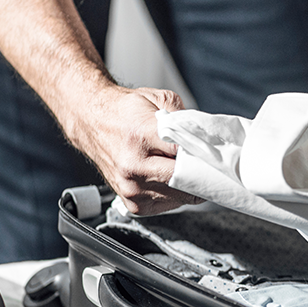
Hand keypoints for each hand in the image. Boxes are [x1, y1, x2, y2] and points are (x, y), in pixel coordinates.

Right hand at [59, 85, 202, 214]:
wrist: (92, 122)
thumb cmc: (124, 112)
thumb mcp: (160, 100)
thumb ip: (186, 119)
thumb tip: (209, 139)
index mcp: (141, 137)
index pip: (186, 155)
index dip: (204, 155)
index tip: (215, 155)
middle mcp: (134, 166)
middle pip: (186, 181)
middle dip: (202, 174)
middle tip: (207, 164)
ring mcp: (132, 188)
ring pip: (181, 197)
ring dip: (190, 186)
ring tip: (185, 168)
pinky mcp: (133, 204)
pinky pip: (169, 205)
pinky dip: (176, 194)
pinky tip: (170, 178)